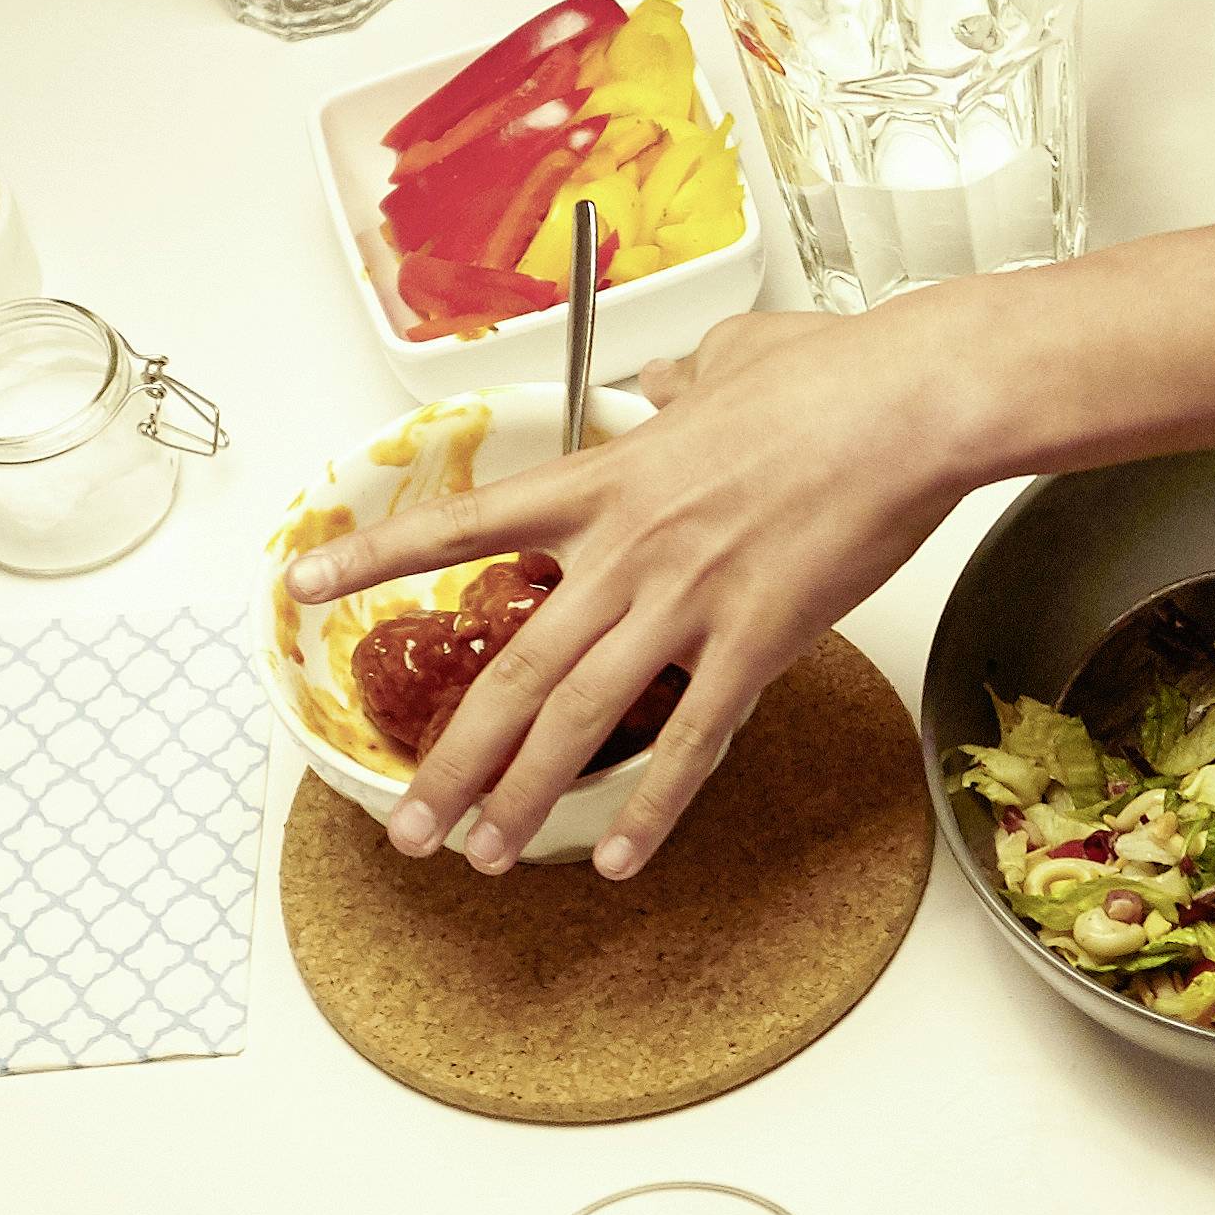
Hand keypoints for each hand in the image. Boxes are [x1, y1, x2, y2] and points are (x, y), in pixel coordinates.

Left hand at [282, 301, 977, 870]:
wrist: (911, 403)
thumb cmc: (833, 373)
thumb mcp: (730, 357)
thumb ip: (681, 381)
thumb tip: (669, 379)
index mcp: (608, 479)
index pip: (464, 525)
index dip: (375, 559)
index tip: (303, 585)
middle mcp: (628, 551)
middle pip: (513, 671)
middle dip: (451, 762)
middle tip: (407, 824)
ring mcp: (689, 601)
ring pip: (580, 719)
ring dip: (526, 798)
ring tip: (487, 857)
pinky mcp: (757, 640)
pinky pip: (694, 741)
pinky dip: (653, 807)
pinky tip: (621, 858)